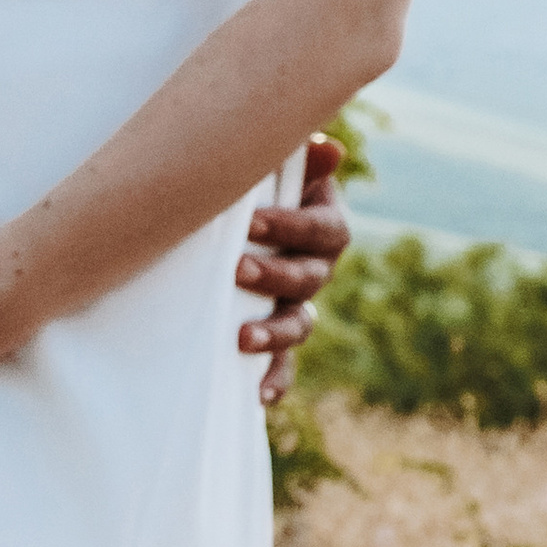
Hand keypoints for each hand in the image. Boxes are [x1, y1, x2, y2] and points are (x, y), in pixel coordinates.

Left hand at [239, 131, 349, 401]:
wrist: (217, 217)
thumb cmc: (245, 182)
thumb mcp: (265, 165)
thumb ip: (292, 157)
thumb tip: (329, 150)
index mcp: (321, 225)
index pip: (324, 230)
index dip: (293, 226)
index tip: (252, 219)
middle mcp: (315, 267)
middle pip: (312, 278)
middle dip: (276, 275)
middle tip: (236, 268)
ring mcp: (295, 305)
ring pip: (299, 324)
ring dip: (274, 332)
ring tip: (241, 338)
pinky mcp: (272, 335)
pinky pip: (283, 364)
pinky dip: (276, 380)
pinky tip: (258, 396)